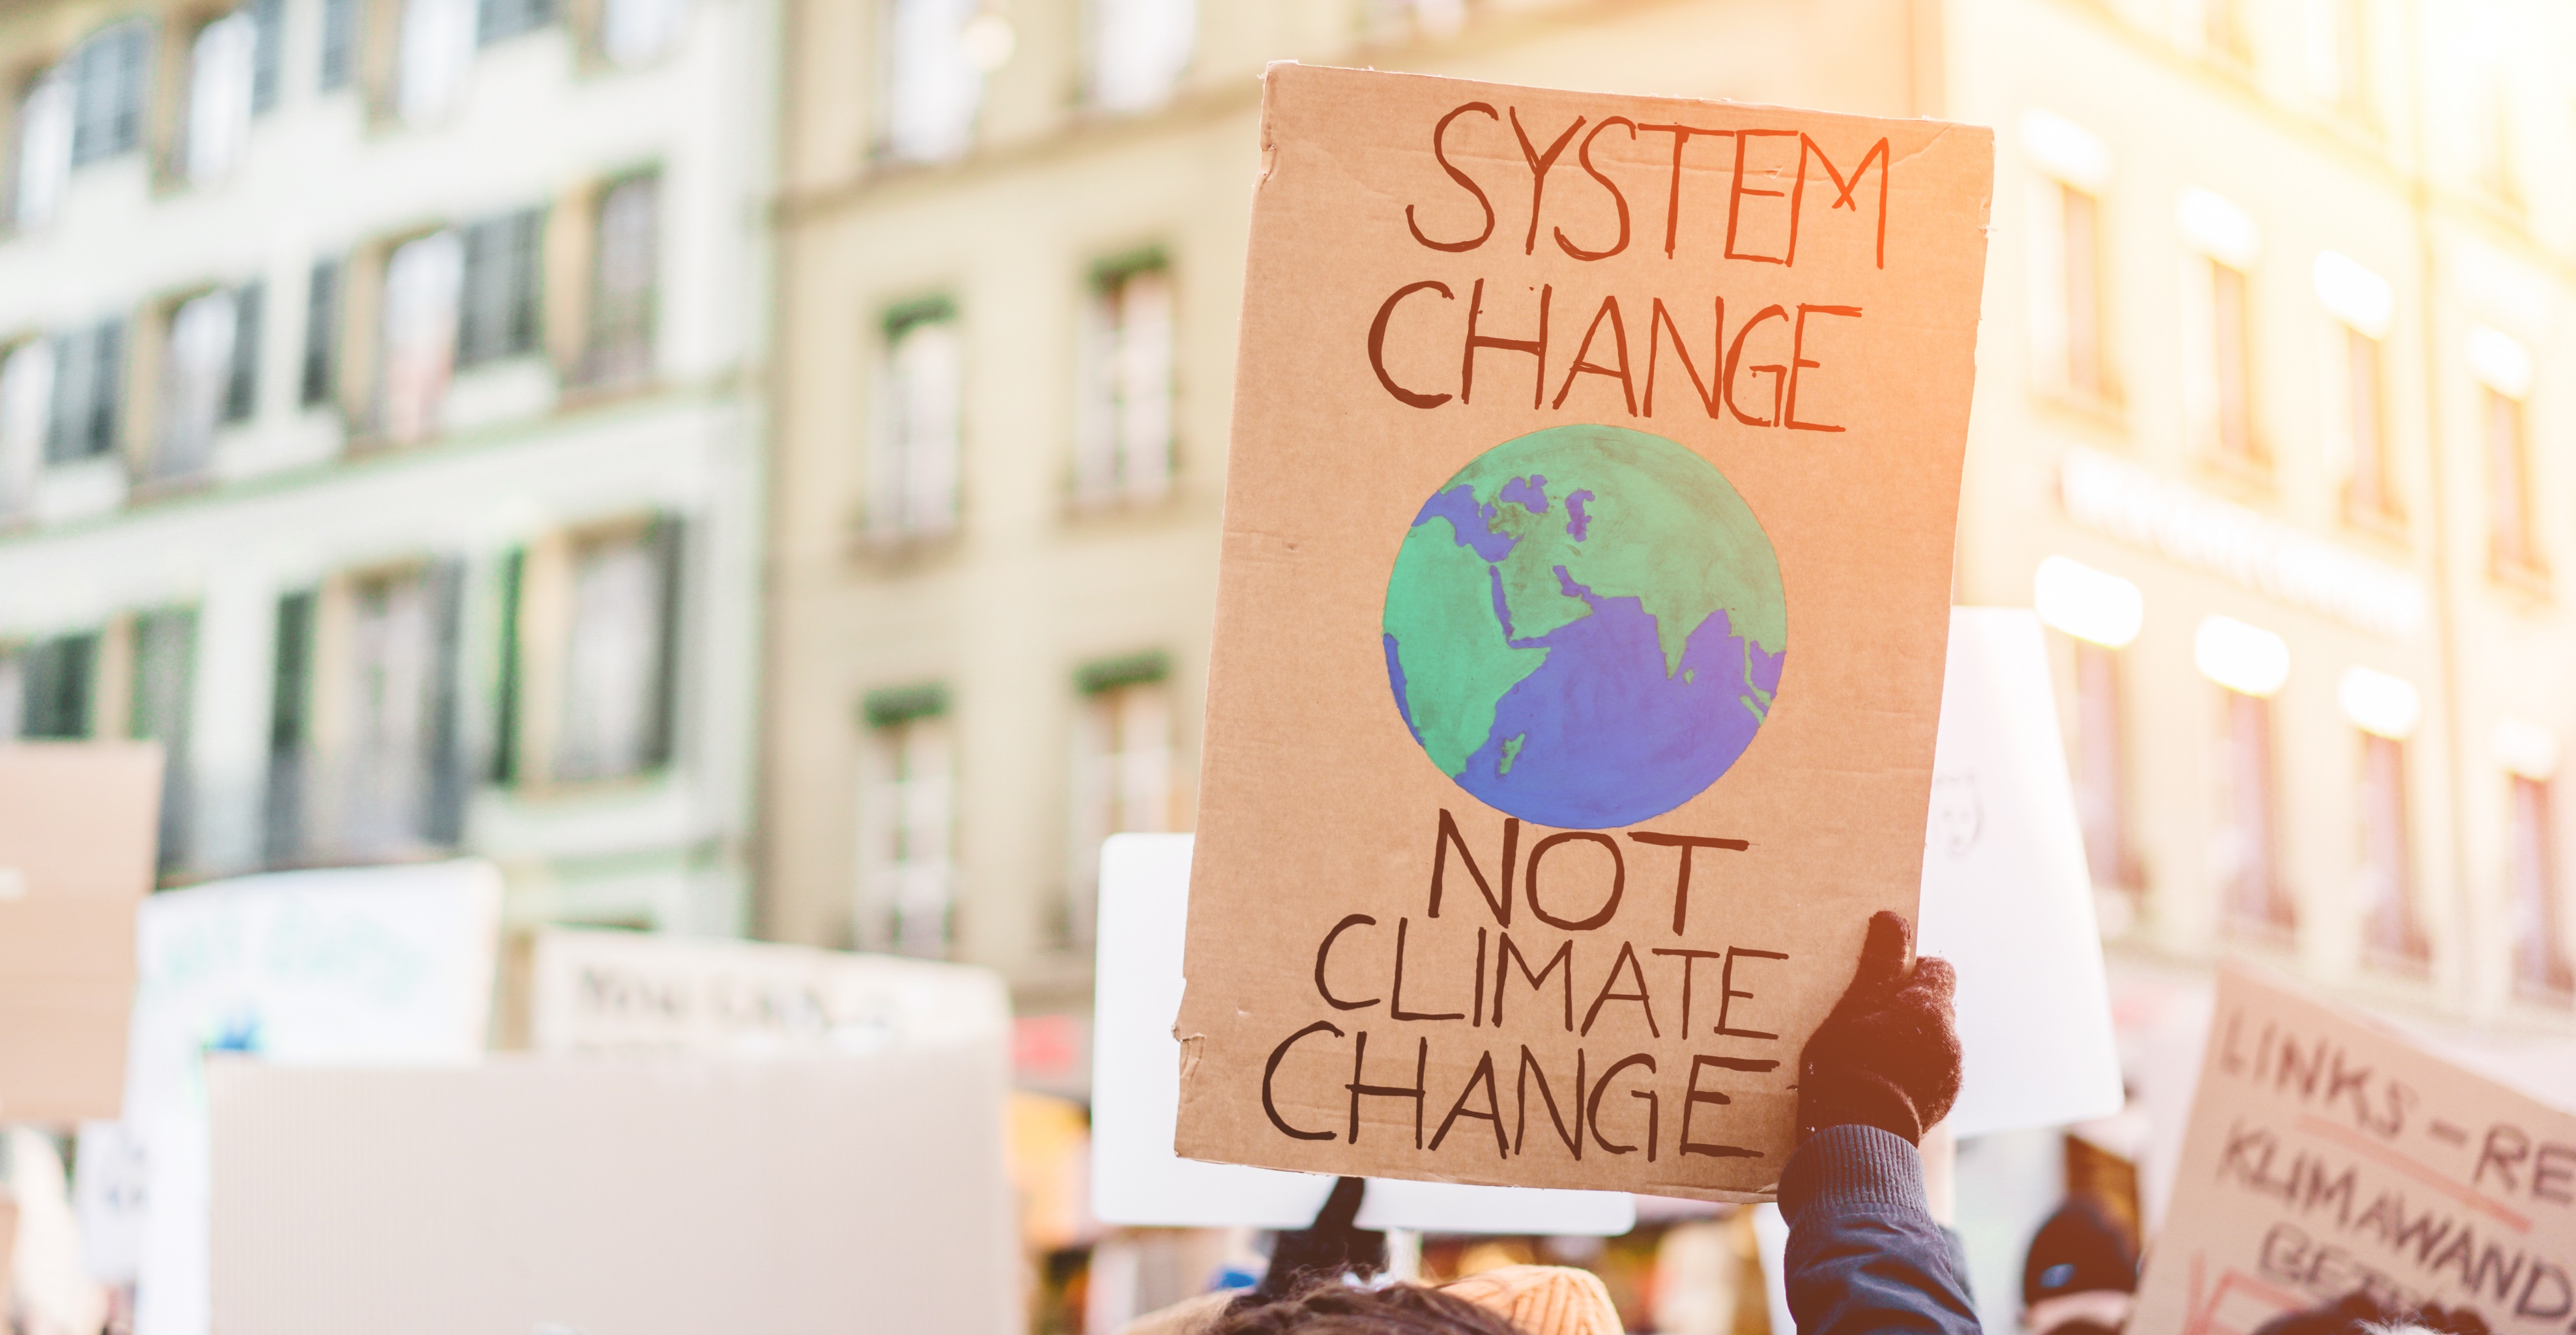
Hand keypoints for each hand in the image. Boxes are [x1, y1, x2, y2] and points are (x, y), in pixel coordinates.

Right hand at [1796, 910, 1960, 1143]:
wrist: (1859, 1138)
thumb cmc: (1849, 1067)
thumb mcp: (1854, 1009)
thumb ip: (1879, 965)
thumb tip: (1895, 918)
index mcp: (1931, 1010)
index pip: (1938, 969)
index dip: (1908, 970)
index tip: (1877, 984)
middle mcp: (1950, 1040)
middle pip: (1935, 1006)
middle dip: (1906, 1006)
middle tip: (1865, 1019)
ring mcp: (1949, 1075)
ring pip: (1933, 1040)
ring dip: (1909, 1040)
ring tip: (1869, 1054)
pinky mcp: (1941, 1103)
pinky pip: (1930, 1072)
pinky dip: (1910, 1070)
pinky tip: (1877, 1080)